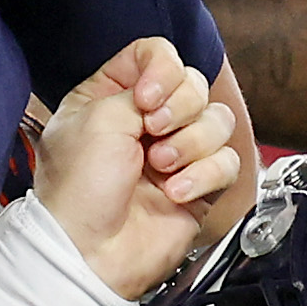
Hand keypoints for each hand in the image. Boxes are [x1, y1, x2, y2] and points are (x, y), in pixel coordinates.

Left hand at [33, 36, 241, 298]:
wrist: (90, 252)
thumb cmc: (79, 187)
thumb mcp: (96, 118)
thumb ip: (139, 87)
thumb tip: (173, 88)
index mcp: (112, 95)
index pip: (155, 54)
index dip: (162, 70)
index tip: (146, 98)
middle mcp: (146, 119)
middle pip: (194, 83)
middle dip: (180, 107)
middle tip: (153, 135)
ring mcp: (175, 152)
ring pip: (218, 121)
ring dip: (193, 143)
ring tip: (161, 168)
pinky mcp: (199, 185)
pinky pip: (227, 162)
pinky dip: (204, 176)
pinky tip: (175, 194)